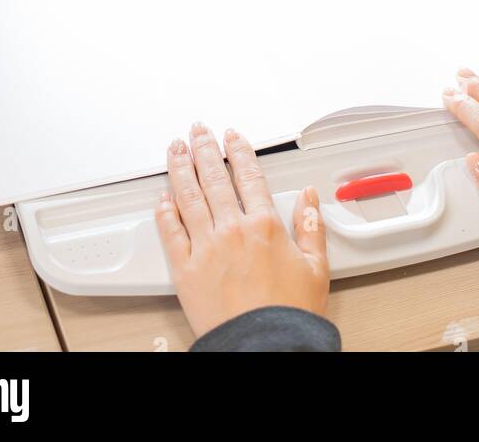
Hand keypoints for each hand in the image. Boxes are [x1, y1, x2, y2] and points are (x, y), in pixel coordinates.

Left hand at [156, 123, 329, 337]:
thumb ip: (311, 227)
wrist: (264, 347)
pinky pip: (171, 234)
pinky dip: (164, 212)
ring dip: (180, 168)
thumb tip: (310, 198)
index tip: (232, 137)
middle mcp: (232, 230)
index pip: (249, 175)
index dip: (238, 151)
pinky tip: (161, 196)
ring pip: (189, 197)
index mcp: (264, 225)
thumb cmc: (289, 315)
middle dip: (205, 149)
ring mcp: (206, 248)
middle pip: (214, 178)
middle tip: (198, 131)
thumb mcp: (316, 268)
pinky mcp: (185, 270)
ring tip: (175, 149)